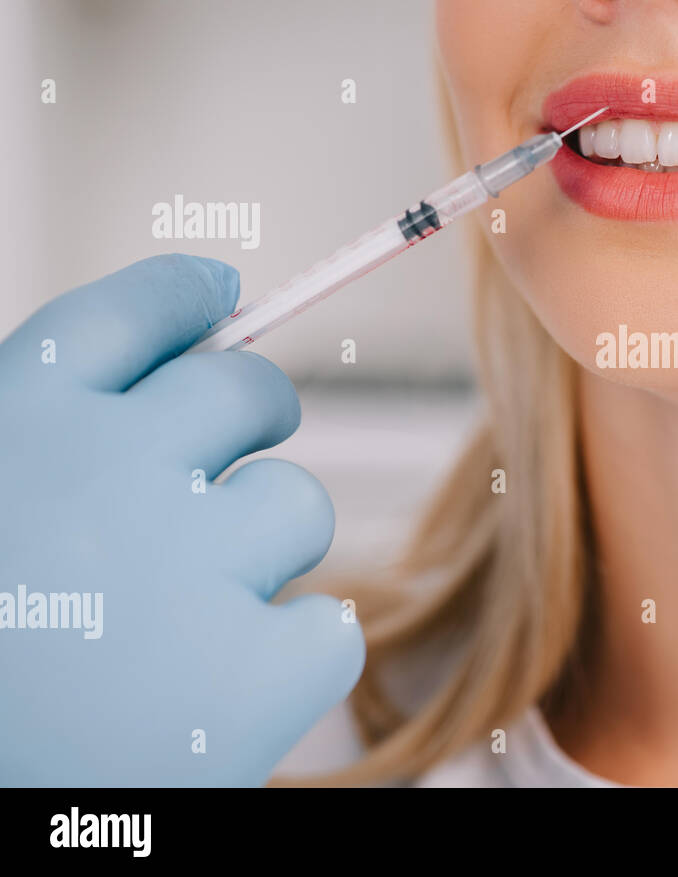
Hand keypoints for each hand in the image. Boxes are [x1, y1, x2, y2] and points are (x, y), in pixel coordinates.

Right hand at [0, 254, 363, 784]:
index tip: (221, 295)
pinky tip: (226, 698)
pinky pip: (330, 630)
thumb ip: (51, 446)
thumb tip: (186, 345)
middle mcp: (107, 470)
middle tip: (237, 466)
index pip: (129, 315)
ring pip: (297, 506)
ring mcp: (188, 568)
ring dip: (263, 556)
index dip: (184, 296)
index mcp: (13, 426)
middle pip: (245, 392)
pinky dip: (292, 662)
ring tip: (181, 628)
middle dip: (257, 415)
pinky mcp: (250, 675)